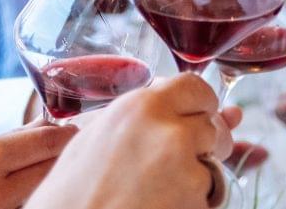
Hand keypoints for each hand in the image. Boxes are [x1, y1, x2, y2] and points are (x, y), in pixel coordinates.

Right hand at [0, 123, 76, 208]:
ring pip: (45, 190)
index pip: (47, 143)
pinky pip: (31, 206)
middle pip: (53, 167)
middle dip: (61, 157)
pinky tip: (29, 193)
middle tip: (64, 151)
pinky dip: (35, 198)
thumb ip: (15, 139)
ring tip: (40, 173)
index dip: (66, 135)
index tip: (74, 132)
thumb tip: (52, 125)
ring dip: (49, 180)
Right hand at [25, 73, 230, 208]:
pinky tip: (159, 205)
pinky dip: (193, 202)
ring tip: (156, 188)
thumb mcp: (98, 136)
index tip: (196, 116)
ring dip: (197, 174)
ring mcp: (186, 168)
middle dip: (201, 143)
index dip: (200, 104)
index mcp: (141, 107)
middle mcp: (169, 131)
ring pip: (214, 162)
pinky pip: (209, 195)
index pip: (197, 87)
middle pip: (211, 126)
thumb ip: (146, 113)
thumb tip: (185, 105)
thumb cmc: (72, 193)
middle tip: (173, 163)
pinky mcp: (196, 202)